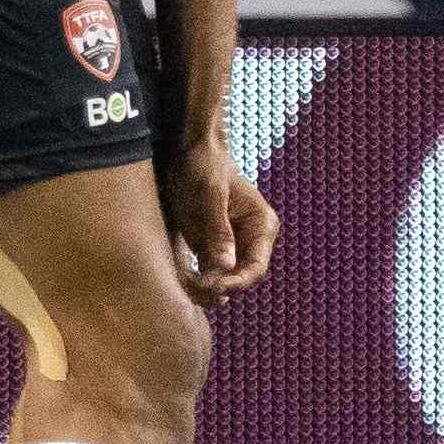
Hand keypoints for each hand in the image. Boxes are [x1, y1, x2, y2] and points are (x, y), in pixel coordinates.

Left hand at [159, 140, 276, 303]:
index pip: (256, 267)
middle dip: (221, 287)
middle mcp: (251, 238)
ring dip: (207, 287)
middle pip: (241, 276)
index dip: (237, 282)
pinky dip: (198, 278)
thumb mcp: (210, 198)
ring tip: (186, 289)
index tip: (213, 288)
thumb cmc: (205, 168)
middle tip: (195, 292)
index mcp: (261, 224)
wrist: (191, 151)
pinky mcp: (213, 245)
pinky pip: (210, 270)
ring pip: (225, 277)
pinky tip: (182, 281)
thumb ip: (219, 232)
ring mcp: (232, 243)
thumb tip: (226, 268)